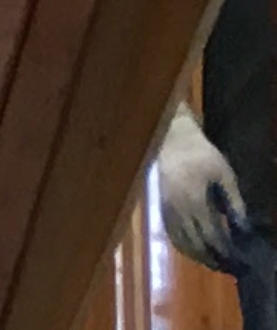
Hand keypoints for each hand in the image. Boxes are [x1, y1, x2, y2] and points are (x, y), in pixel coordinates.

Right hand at [159, 104, 244, 267]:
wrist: (173, 139)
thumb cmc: (203, 155)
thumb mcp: (225, 175)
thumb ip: (234, 203)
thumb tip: (243, 229)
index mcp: (195, 201)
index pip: (212, 236)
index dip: (225, 252)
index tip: (238, 261)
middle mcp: (178, 209)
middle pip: (195, 244)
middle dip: (213, 259)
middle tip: (228, 267)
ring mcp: (167, 208)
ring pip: (181, 242)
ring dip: (197, 256)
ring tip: (213, 262)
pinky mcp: (161, 206)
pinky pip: (171, 234)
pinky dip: (183, 246)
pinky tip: (194, 249)